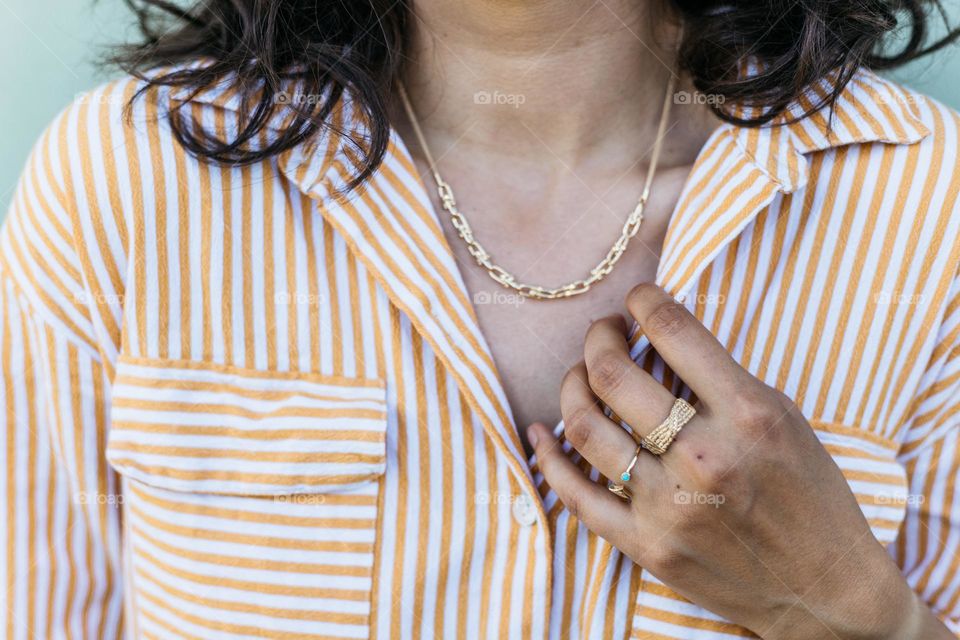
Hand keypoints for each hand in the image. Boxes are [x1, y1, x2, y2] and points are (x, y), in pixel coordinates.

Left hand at [529, 284, 949, 639]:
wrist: (824, 589)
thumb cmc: (810, 496)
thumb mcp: (783, 417)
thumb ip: (721, 378)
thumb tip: (657, 333)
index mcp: (747, 415)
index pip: (673, 331)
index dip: (643, 300)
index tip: (636, 298)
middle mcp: (703, 457)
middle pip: (613, 375)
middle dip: (598, 338)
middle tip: (603, 332)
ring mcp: (670, 506)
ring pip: (584, 428)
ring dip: (571, 388)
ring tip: (580, 377)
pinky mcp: (647, 546)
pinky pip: (575, 495)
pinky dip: (547, 458)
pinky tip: (540, 433)